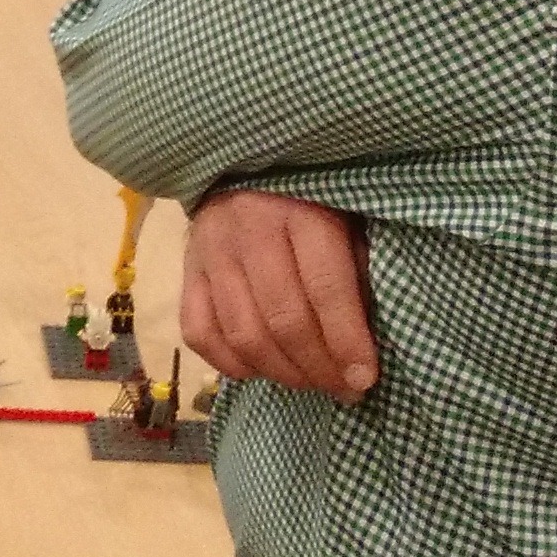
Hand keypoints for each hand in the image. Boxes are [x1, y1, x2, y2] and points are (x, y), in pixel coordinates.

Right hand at [178, 188, 377, 403]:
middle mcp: (249, 230)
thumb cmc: (310, 197)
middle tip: (344, 390)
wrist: (241, 167)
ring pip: (242, 334)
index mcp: (301, 210)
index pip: (325, 288)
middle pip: (282, 319)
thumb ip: (359, 269)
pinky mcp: (185, 271)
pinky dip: (231, 364)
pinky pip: (200, 333)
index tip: (365, 379)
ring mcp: (210, 252)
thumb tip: (371, 339)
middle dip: (318, 368)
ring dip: (282, 373)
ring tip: (311, 384)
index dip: (346, 341)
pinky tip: (263, 369)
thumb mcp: (348, 217)